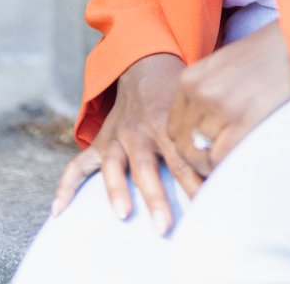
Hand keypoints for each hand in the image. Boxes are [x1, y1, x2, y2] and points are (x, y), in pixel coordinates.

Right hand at [51, 53, 202, 233]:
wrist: (147, 64)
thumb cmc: (177, 93)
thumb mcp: (193, 105)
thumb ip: (204, 132)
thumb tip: (230, 162)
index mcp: (166, 121)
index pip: (181, 159)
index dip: (193, 183)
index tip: (204, 205)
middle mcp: (139, 130)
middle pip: (147, 168)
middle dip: (156, 197)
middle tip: (164, 225)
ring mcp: (116, 137)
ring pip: (113, 166)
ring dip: (116, 191)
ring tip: (122, 214)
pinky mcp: (101, 142)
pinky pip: (78, 166)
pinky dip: (66, 188)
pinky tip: (59, 211)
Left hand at [167, 20, 289, 176]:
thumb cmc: (264, 56)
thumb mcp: (221, 68)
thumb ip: (205, 95)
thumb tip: (200, 134)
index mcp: (190, 78)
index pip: (173, 128)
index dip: (189, 144)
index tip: (207, 149)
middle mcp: (199, 91)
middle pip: (182, 144)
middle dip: (198, 159)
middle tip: (219, 161)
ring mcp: (220, 105)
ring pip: (200, 155)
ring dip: (213, 164)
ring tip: (232, 160)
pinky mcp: (243, 119)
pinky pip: (220, 158)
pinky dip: (226, 166)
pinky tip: (240, 158)